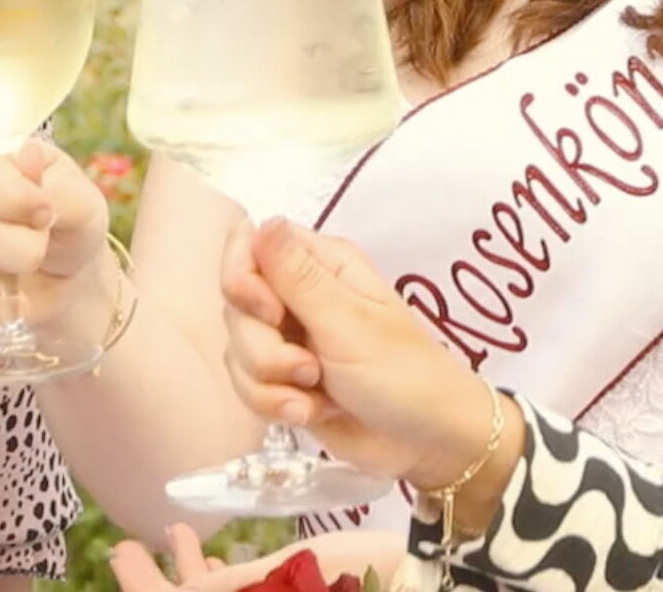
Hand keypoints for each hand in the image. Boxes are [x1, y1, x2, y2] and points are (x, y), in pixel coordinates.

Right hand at [0, 137, 113, 340]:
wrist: (70, 275)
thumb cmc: (71, 224)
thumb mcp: (82, 201)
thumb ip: (56, 184)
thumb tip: (25, 155)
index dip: (12, 197)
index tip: (46, 212)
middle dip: (21, 246)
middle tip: (43, 245)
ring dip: (7, 277)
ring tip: (25, 268)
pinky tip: (11, 294)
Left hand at [112, 527, 405, 591]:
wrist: (414, 582)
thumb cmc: (358, 575)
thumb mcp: (290, 572)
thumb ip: (230, 585)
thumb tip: (181, 590)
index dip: (143, 583)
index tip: (122, 549)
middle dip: (155, 580)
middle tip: (129, 548)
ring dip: (188, 576)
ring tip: (175, 541)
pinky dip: (224, 584)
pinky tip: (218, 562)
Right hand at [220, 218, 503, 491]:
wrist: (426, 442)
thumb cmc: (402, 373)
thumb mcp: (348, 322)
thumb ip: (297, 276)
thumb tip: (261, 220)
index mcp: (321, 264)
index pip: (248, 245)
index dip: (242, 279)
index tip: (269, 312)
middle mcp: (298, 296)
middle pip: (236, 308)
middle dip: (263, 349)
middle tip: (310, 368)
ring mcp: (289, 339)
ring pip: (238, 351)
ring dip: (271, 383)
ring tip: (316, 394)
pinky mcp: (283, 379)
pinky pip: (246, 386)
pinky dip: (275, 405)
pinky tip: (311, 412)